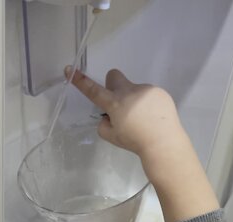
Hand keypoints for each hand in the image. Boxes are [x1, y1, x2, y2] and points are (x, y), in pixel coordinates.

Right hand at [65, 66, 189, 162]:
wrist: (163, 143)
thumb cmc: (135, 141)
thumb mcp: (111, 137)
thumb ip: (104, 124)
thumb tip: (109, 116)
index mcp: (115, 104)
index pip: (93, 90)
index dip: (80, 81)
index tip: (69, 68)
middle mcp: (129, 92)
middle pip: (114, 76)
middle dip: (113, 85)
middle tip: (120, 103)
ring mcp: (146, 90)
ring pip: (134, 90)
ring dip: (134, 100)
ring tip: (144, 119)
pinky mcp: (159, 92)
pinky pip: (149, 95)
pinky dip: (149, 104)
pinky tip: (154, 117)